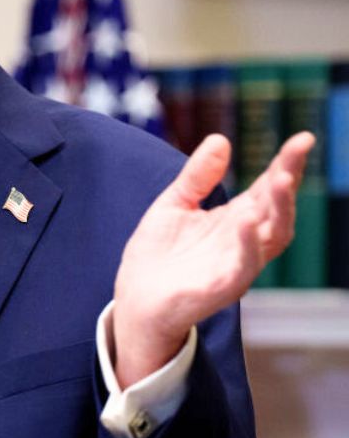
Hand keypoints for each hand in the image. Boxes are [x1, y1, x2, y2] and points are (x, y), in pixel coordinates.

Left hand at [111, 131, 314, 387]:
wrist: (136, 299)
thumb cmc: (158, 253)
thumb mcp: (175, 204)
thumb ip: (197, 176)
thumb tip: (220, 138)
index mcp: (236, 219)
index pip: (267, 188)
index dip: (286, 164)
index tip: (303, 138)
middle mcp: (244, 241)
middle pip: (277, 209)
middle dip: (288, 179)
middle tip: (297, 151)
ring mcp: (237, 265)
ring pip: (271, 237)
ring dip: (279, 209)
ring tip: (280, 179)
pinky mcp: (222, 288)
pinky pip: (243, 267)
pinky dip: (249, 246)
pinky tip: (247, 222)